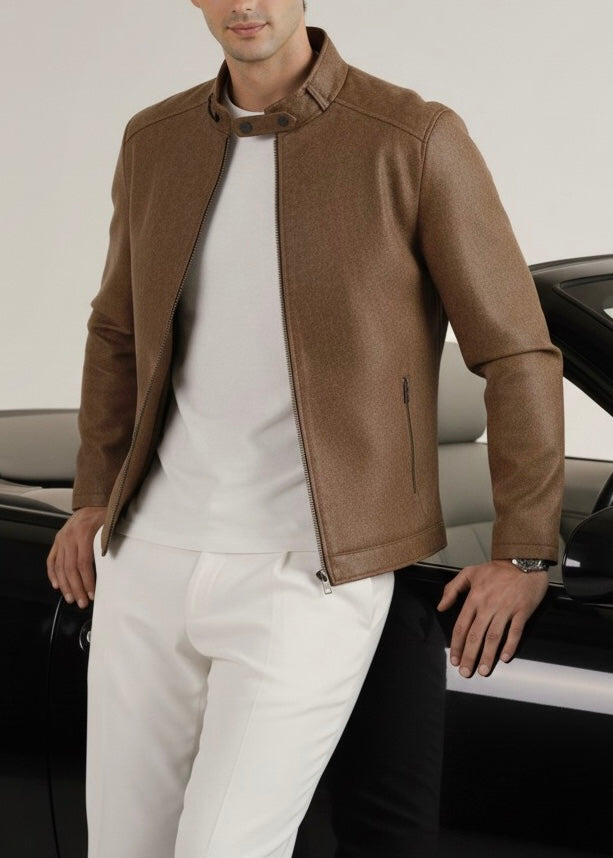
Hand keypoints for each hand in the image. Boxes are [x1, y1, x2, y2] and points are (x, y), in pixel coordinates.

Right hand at [46, 506, 106, 607]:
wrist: (93, 501)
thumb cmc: (105, 514)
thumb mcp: (111, 525)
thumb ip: (109, 543)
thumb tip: (114, 566)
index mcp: (84, 533)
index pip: (84, 563)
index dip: (88, 581)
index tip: (92, 594)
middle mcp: (69, 536)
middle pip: (70, 568)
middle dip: (76, 588)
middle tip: (81, 603)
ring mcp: (61, 539)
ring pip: (60, 567)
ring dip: (65, 585)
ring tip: (71, 599)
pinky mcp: (57, 540)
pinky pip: (51, 560)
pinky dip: (53, 574)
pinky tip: (57, 585)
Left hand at [437, 560, 548, 677]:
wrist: (523, 561)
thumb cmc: (497, 570)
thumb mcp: (470, 573)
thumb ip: (452, 589)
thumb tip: (441, 606)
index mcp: (474, 598)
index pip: (461, 626)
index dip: (457, 645)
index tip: (454, 659)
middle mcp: (488, 605)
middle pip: (476, 635)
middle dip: (469, 656)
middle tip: (466, 672)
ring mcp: (506, 609)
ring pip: (494, 637)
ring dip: (487, 656)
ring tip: (483, 670)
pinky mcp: (522, 611)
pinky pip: (515, 632)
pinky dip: (510, 645)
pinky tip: (505, 658)